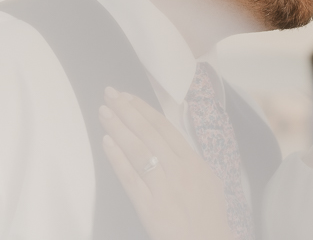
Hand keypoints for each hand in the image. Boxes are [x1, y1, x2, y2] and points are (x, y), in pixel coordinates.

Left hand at [99, 87, 233, 239]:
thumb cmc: (208, 219)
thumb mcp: (207, 181)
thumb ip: (187, 160)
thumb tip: (169, 141)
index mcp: (194, 162)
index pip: (164, 127)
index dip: (143, 109)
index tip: (128, 97)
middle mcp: (180, 171)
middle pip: (149, 133)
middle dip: (127, 110)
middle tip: (110, 94)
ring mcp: (165, 188)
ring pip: (138, 150)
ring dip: (119, 128)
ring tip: (104, 112)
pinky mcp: (151, 208)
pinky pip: (131, 178)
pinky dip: (118, 158)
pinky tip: (107, 143)